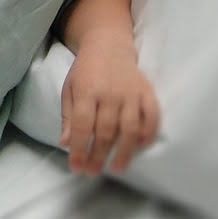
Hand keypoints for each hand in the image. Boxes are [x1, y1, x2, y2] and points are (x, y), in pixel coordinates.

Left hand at [59, 39, 159, 176]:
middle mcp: (110, 92)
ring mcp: (131, 93)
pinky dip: (148, 134)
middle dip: (99, 155)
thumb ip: (68, 117)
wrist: (109, 46)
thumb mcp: (69, 89)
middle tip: (93, 172)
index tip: (77, 167)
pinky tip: (139, 147)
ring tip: (118, 168)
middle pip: (106, 131)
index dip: (79, 149)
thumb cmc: (86, 71)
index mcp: (87, 91)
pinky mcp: (147, 92)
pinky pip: (152, 116)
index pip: (82, 125)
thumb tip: (65, 144)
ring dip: (124, 152)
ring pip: (130, 128)